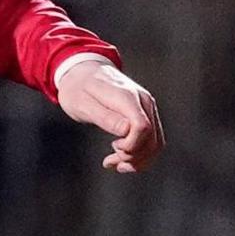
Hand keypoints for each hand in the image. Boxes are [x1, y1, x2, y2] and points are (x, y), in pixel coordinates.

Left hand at [55, 58, 163, 173]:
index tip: (114, 147)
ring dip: (138, 160)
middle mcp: (143, 101)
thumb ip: (105, 116)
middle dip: (133, 157)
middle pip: (152, 139)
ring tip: (115, 163)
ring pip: (155, 143)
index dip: (131, 146)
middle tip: (111, 161)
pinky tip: (121, 159)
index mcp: (127, 97)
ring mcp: (147, 107)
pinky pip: (152, 139)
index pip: (142, 127)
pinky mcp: (146, 114)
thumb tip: (127, 131)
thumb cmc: (78, 88)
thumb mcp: (82, 103)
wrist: (83, 71)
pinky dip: (140, 154)